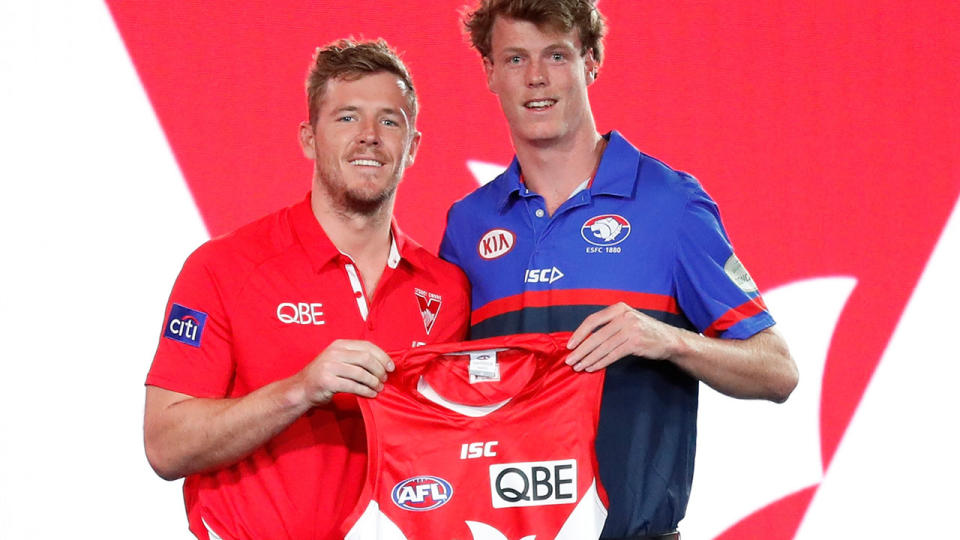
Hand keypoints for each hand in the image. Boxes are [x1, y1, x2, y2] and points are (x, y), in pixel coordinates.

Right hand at [298, 339, 394, 403]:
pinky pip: (353, 386)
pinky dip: (365, 391)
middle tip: (384, 379)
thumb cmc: (325, 375)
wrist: (302, 388)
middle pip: (366, 359)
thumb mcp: (338, 359)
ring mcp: (330, 366)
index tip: (391, 367)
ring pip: (361, 373)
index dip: (382, 356)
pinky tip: (371, 394)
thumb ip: (356, 357)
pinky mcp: (327, 381)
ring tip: (378, 388)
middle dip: (379, 370)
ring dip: (374, 382)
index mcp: (340, 344)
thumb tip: (383, 363)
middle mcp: (334, 352)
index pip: (367, 346)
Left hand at [565, 302, 679, 371]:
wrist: (669, 339)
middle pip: (596, 335)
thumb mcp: (627, 319)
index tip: (569, 345)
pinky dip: (601, 362)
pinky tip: (592, 368)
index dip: (579, 333)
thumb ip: (609, 325)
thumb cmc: (644, 330)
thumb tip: (583, 339)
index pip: (593, 320)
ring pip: (603, 346)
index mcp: (618, 308)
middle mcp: (624, 316)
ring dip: (588, 358)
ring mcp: (631, 329)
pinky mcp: (636, 343)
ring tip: (578, 367)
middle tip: (569, 360)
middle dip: (581, 350)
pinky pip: (613, 354)